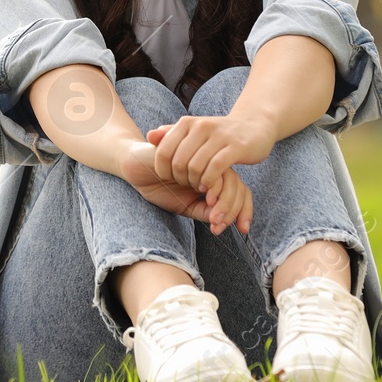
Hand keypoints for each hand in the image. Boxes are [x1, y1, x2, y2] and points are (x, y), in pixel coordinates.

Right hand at [116, 140, 250, 234]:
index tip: (243, 230)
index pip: (240, 193)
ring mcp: (205, 159)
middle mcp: (213, 168)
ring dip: (224, 201)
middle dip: (234, 209)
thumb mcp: (185, 205)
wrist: (136, 170)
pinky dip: (211, 183)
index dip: (244, 211)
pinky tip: (201, 193)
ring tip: (213, 217)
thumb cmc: (160, 187)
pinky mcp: (194, 152)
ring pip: (228, 178)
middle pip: (238, 186)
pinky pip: (210, 167)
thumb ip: (204, 211)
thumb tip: (223, 222)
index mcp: (216, 180)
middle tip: (220, 224)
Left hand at [146, 112, 274, 192]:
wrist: (254, 126)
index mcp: (187, 123)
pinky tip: (208, 188)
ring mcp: (219, 136)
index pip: (164, 150)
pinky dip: (208, 182)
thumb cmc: (218, 134)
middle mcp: (201, 126)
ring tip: (197, 187)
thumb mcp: (193, 131)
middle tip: (185, 185)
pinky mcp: (236, 147)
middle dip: (179, 178)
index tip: (168, 178)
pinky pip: (215, 168)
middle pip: (179, 161)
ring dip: (194, 182)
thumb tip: (150, 136)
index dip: (163, 169)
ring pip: (196, 166)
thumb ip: (171, 134)